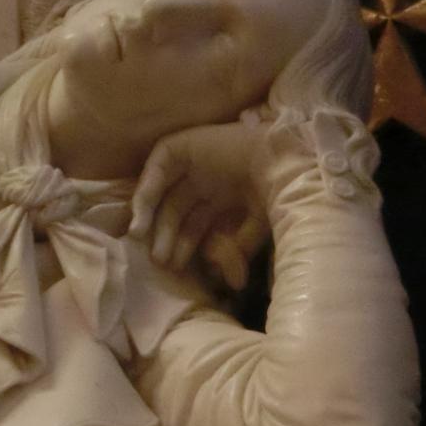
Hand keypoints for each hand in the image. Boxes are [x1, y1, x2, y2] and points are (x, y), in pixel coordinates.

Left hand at [128, 118, 269, 288]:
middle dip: (166, 237)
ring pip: (162, 193)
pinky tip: (142, 213)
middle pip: (175, 213)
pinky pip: (157, 168)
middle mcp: (206, 180)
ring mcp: (194, 162)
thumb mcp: (258, 226)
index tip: (176, 268)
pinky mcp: (182, 145)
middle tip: (160, 261)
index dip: (183, 247)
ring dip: (149, 217)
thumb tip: (227, 280)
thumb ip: (238, 249)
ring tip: (141, 238)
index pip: (194, 226)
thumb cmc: (278, 191)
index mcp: (224, 198)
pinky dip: (146, 189)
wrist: (284, 157)